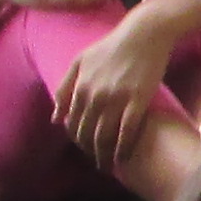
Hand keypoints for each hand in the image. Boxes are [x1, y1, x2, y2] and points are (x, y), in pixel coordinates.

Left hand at [57, 13, 178, 172]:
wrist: (144, 34)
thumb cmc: (112, 46)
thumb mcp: (80, 61)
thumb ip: (65, 87)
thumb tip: (56, 118)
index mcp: (80, 87)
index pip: (73, 124)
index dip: (77, 140)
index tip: (85, 148)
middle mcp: (95, 96)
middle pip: (87, 134)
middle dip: (90, 152)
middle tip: (97, 161)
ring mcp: (116, 100)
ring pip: (104, 137)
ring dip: (104, 156)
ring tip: (107, 166)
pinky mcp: (137, 101)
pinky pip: (127, 132)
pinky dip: (122, 149)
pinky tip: (123, 158)